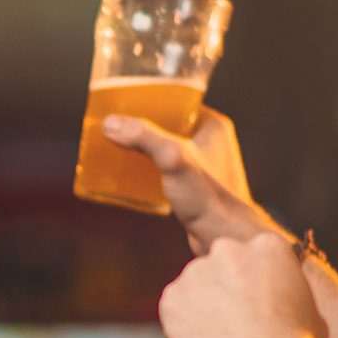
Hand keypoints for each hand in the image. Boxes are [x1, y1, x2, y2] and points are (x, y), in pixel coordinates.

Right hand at [103, 107, 278, 254]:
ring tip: (117, 146)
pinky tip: (130, 175)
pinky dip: (148, 167)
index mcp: (213, 126)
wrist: (226, 239)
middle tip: (115, 124)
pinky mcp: (195, 186)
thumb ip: (144, 138)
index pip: (177, 100)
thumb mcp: (174, 160)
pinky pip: (166, 168)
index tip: (124, 100)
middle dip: (141, 124)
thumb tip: (111, 122)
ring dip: (143, 146)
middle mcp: (211, 142)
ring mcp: (204, 165)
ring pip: (166, 146)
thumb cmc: (210, 199)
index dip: (150, 98)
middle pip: (167, 123)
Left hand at [158, 234, 328, 337]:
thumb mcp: (311, 311)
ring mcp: (195, 271)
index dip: (256, 284)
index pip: (255, 258)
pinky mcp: (172, 296)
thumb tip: (286, 307)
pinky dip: (184, 327)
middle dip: (226, 288)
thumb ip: (290, 298)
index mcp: (266, 246)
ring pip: (196, 288)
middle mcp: (227, 249)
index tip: (258, 305)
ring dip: (204, 308)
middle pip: (222, 266)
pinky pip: (175, 310)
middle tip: (237, 322)